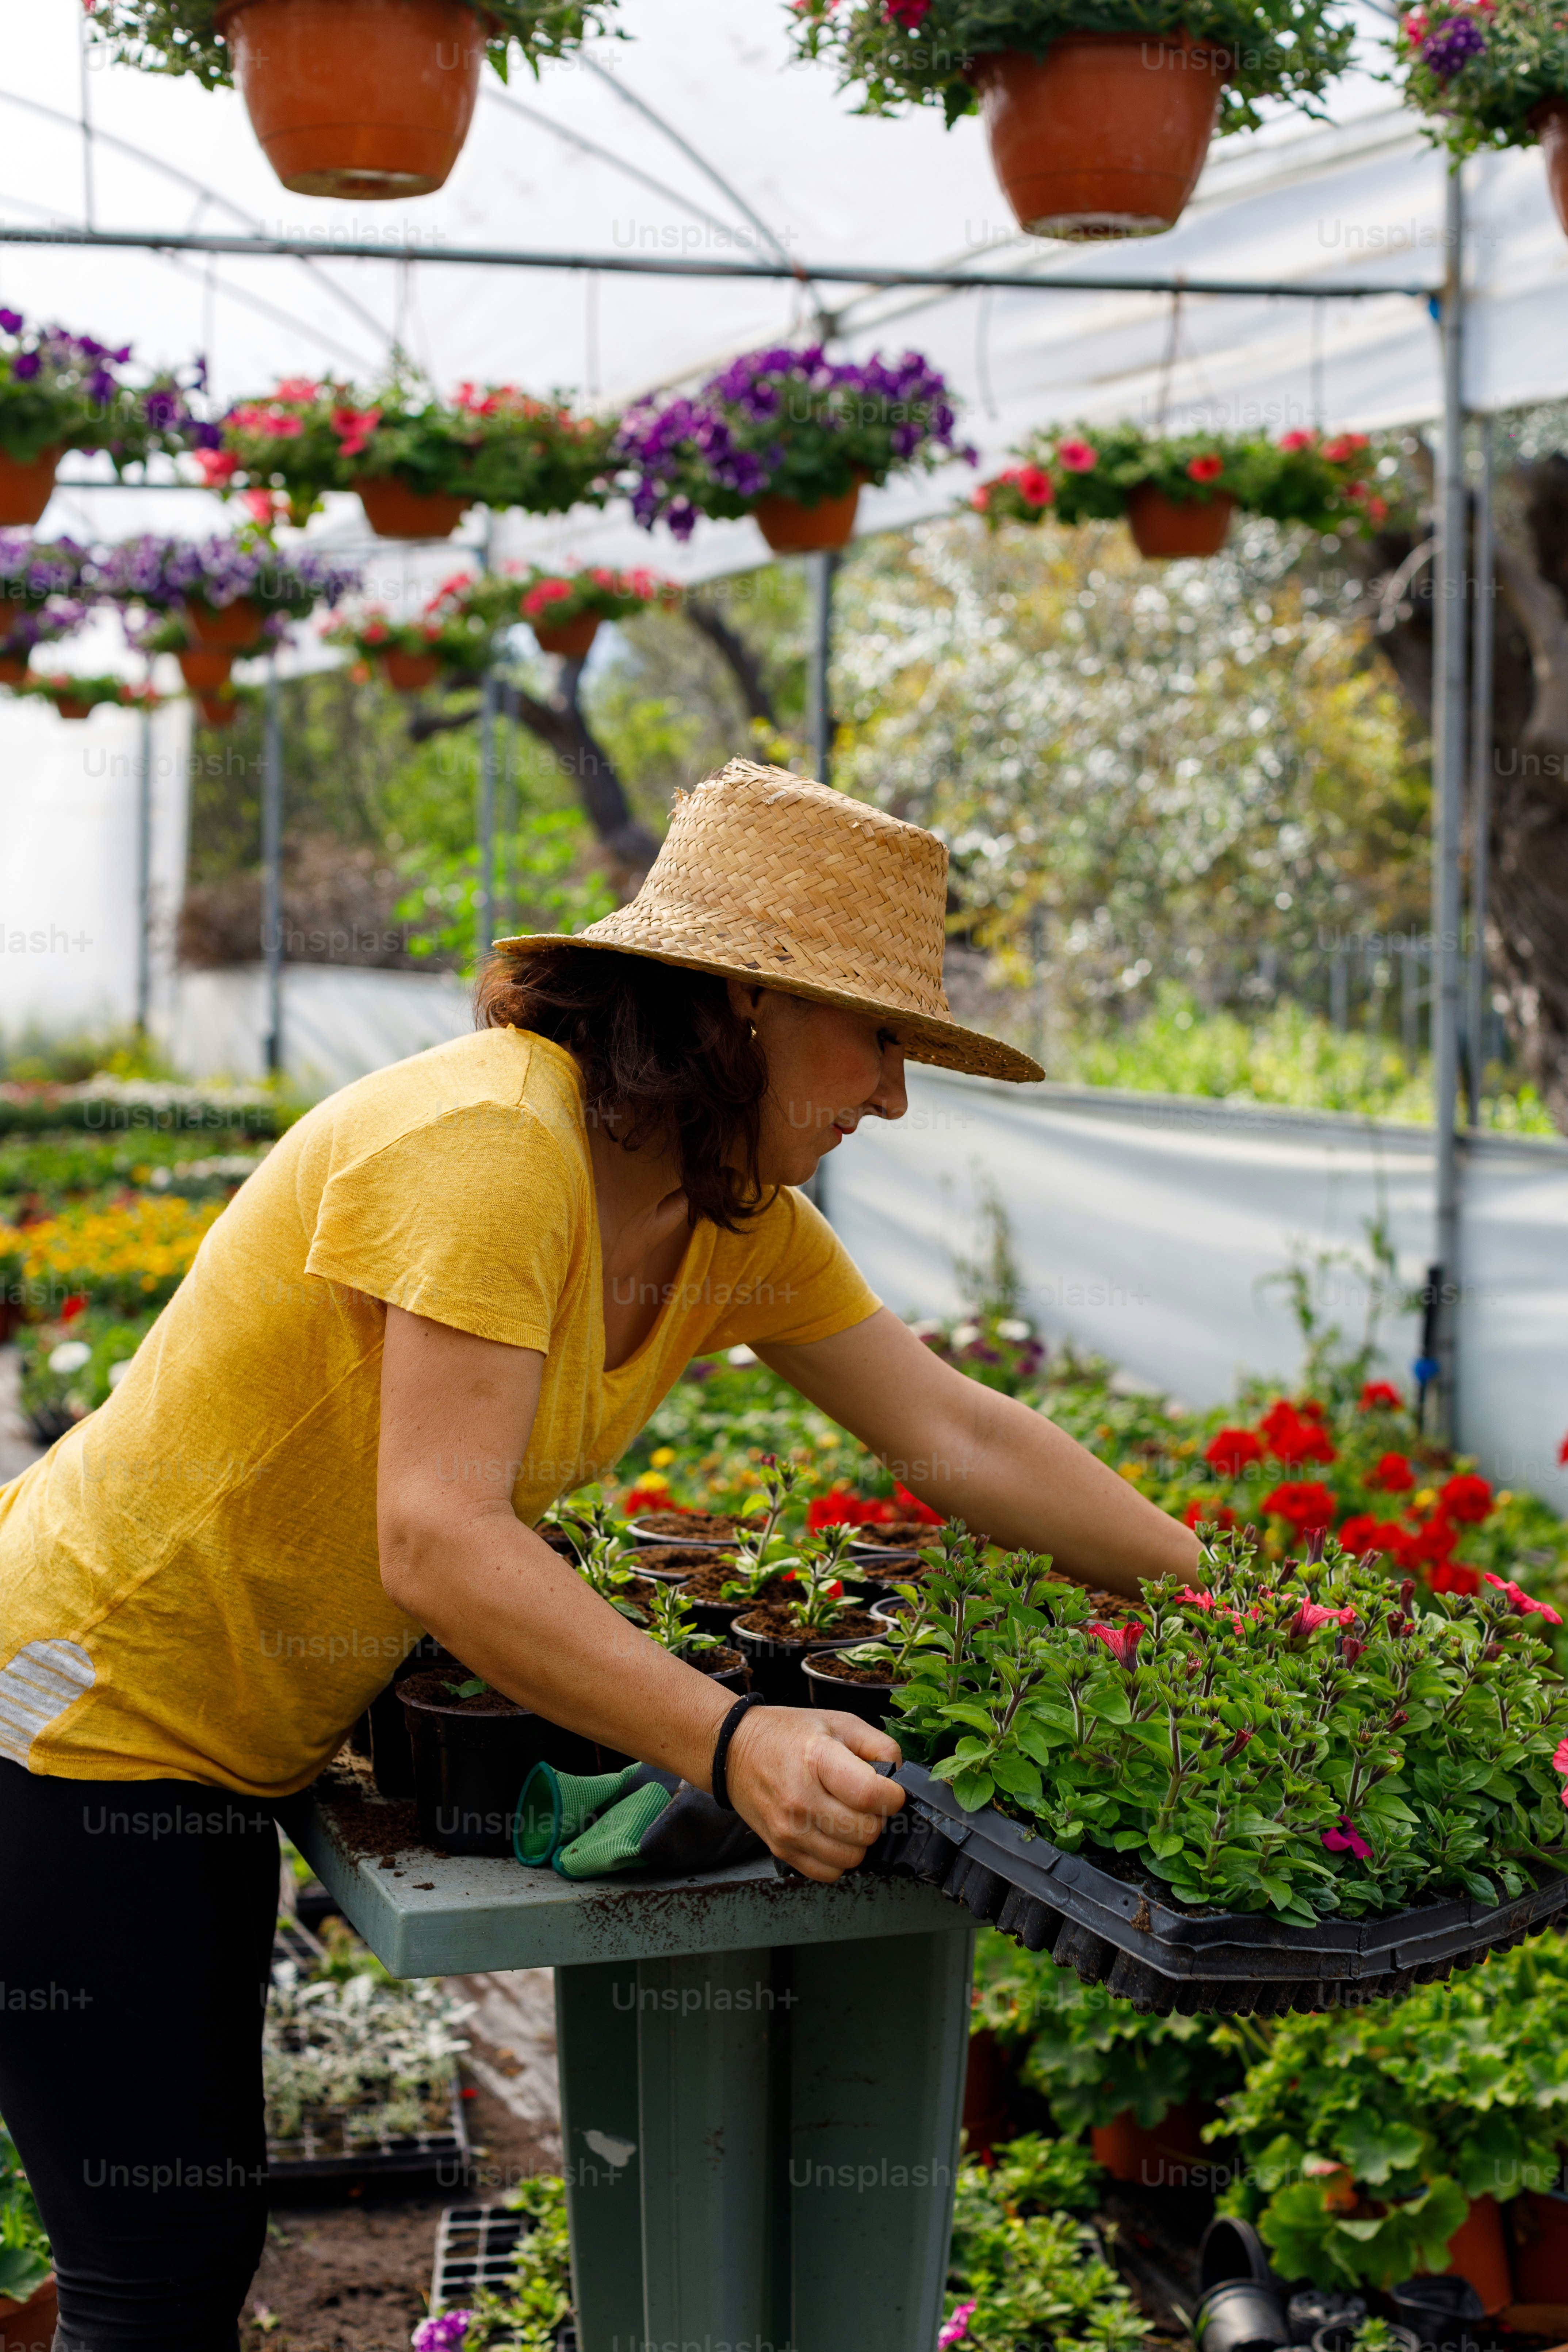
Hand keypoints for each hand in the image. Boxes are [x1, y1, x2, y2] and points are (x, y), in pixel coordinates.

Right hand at [722, 1707, 904, 1882]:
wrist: (733, 1751)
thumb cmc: (788, 1735)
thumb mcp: (839, 1722)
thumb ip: (879, 1745)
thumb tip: (901, 1776)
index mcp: (817, 1759)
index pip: (870, 1795)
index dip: (893, 1796)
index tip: (889, 1790)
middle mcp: (800, 1799)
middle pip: (866, 1831)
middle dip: (876, 1817)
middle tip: (864, 1801)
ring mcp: (788, 1830)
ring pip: (851, 1858)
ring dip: (858, 1840)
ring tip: (847, 1815)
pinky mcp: (781, 1850)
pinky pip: (828, 1873)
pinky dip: (837, 1858)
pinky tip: (830, 1832)